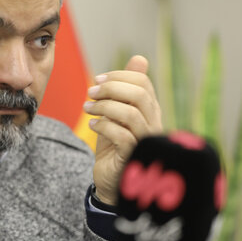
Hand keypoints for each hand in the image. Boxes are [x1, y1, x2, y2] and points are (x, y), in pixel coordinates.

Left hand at [83, 55, 162, 204]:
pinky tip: (92, 126)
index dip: (119, 76)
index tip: (97, 79)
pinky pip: (121, 135)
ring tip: (88, 108)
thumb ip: (126, 89)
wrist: (111, 182)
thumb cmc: (114, 146)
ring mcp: (146, 142)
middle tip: (90, 92)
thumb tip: (140, 58)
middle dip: (111, 88)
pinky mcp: (134, 158)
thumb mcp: (117, 114)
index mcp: (151, 111)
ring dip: (103, 106)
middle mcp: (154, 125)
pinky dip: (103, 126)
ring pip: (130, 113)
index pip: (143, 83)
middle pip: (139, 94)